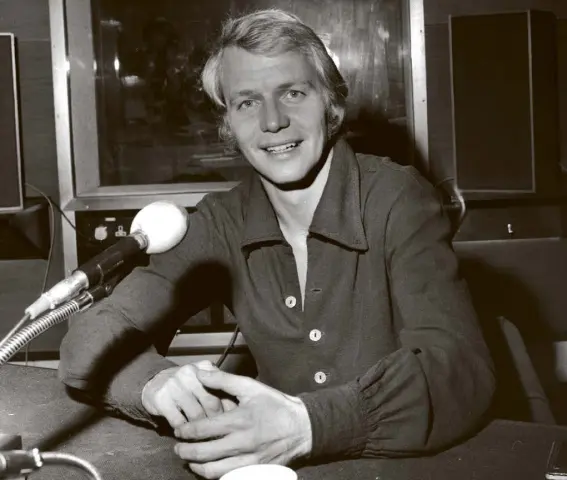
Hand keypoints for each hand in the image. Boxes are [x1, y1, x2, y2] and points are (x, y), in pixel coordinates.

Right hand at [141, 360, 229, 427]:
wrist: (154, 382)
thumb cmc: (185, 385)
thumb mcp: (202, 380)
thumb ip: (218, 390)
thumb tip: (235, 412)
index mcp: (204, 367)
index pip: (223, 389)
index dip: (229, 408)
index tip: (231, 421)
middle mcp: (189, 372)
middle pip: (211, 403)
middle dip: (216, 421)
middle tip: (218, 433)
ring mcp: (174, 384)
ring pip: (196, 415)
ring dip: (200, 430)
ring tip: (203, 437)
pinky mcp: (161, 398)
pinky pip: (178, 422)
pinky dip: (184, 431)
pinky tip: (185, 434)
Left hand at [173, 366, 312, 478]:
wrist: (302, 427)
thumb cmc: (276, 405)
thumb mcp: (251, 387)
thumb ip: (223, 380)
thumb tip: (201, 373)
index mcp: (238, 420)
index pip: (202, 429)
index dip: (185, 431)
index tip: (179, 430)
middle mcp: (241, 443)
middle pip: (203, 453)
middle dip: (185, 452)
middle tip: (177, 449)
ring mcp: (249, 460)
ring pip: (213, 471)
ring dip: (196, 467)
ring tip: (190, 461)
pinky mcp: (255, 471)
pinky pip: (228, 477)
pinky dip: (215, 475)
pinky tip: (210, 468)